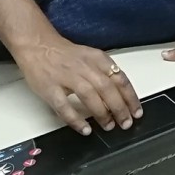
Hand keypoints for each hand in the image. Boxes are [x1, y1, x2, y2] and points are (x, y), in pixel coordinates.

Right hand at [14, 38, 141, 135]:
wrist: (38, 46)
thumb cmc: (67, 55)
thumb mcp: (92, 56)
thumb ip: (106, 72)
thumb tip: (122, 94)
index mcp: (97, 59)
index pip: (120, 78)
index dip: (130, 97)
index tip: (136, 111)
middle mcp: (84, 67)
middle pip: (107, 88)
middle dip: (120, 108)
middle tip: (126, 123)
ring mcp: (66, 77)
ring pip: (89, 96)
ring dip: (102, 113)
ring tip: (109, 126)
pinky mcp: (50, 88)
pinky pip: (64, 106)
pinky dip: (75, 119)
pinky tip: (85, 129)